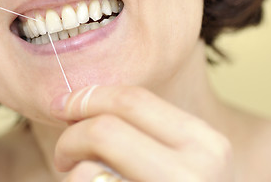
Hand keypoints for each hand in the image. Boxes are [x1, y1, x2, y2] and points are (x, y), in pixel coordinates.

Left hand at [51, 86, 233, 180]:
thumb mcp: (183, 158)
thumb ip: (146, 131)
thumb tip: (83, 102)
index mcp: (205, 144)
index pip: (132, 100)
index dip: (89, 97)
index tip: (64, 105)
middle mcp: (193, 172)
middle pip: (103, 130)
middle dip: (71, 136)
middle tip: (64, 154)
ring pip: (85, 172)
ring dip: (73, 175)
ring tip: (84, 181)